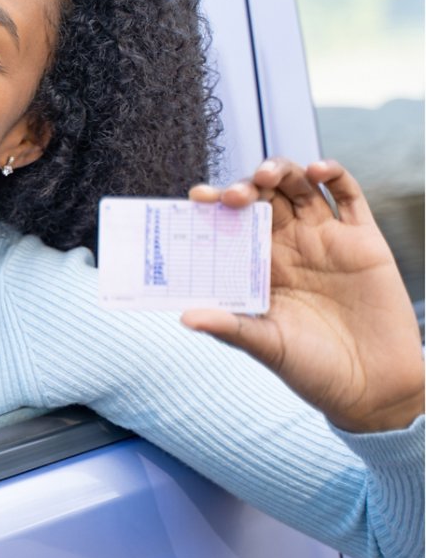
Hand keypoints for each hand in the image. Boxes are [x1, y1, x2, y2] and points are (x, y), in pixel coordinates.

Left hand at [181, 158, 423, 433]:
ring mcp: (326, 239)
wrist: (373, 387)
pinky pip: (349, 196)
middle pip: (263, 198)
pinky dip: (334, 174)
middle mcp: (290, 247)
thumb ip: (230, 327)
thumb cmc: (313, 369)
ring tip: (267, 175)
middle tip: (232, 195)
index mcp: (260, 266)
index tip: (197, 198)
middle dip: (245, 187)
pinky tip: (316, 169)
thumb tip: (184, 317)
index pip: (231, 224)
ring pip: (300, 188)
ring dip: (281, 171)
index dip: (214, 206)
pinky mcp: (364, 240)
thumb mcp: (267, 346)